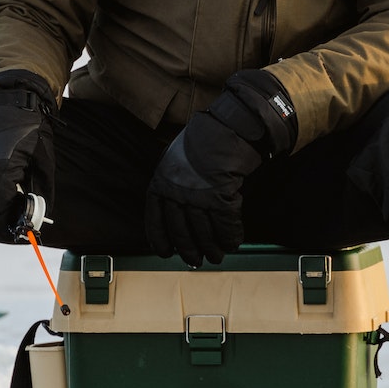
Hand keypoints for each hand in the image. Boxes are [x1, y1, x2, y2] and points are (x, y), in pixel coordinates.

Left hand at [145, 71, 297, 266]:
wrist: (227, 126)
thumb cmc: (204, 140)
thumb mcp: (175, 158)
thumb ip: (173, 184)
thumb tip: (180, 210)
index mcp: (161, 182)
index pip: (155, 219)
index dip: (160, 239)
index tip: (166, 253)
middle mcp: (176, 191)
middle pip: (181, 231)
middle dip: (190, 250)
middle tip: (196, 260)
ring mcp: (197, 195)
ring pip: (204, 232)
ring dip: (212, 247)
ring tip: (217, 255)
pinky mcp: (221, 196)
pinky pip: (225, 225)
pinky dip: (230, 237)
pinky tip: (233, 242)